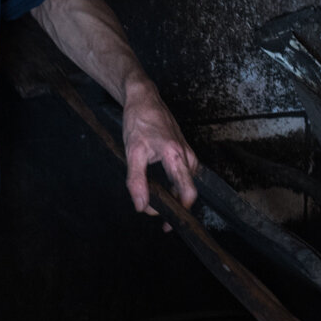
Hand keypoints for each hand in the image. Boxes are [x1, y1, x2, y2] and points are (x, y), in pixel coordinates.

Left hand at [122, 78, 197, 219]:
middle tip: (159, 217)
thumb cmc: (139, 122)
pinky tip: (158, 186)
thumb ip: (136, 181)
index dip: (179, 211)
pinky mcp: (185, 152)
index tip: (164, 222)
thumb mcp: (132, 153)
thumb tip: (142, 206)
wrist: (144, 99)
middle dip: (175, 207)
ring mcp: (188, 153)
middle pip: (188, 191)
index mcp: (176, 156)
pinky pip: (182, 175)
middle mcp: (188, 156)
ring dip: (172, 195)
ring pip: (184, 183)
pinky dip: (172, 185)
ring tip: (154, 200)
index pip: (187, 192)